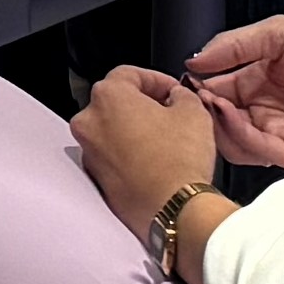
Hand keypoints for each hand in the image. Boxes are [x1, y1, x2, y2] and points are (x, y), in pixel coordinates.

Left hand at [71, 66, 223, 237]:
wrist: (174, 209)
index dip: (156, 79)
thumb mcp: (193, 112)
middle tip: (170, 113)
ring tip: (165, 139)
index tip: (173, 89)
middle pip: (116, 102)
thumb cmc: (179, 160)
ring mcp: (89, 152)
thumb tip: (176, 96)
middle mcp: (89, 121)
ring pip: (112, 130)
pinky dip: (129, 155)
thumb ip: (181, 95)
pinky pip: (113, 157)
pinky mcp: (96, 179)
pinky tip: (155, 162)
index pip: (129, 74)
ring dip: (135, 130)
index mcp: (108, 96)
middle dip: (143, 105)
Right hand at [188, 15, 283, 174]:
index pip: (221, 86)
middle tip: (193, 95)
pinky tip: (231, 113)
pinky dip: (236, 134)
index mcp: (267, 76)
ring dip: (215, 122)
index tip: (185, 80)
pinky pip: (254, 150)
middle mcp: (272, 106)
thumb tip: (195, 58)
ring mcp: (282, 132)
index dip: (201, 84)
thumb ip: (234, 44)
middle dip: (203, 106)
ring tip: (211, 103)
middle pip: (221, 115)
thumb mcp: (281, 32)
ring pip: (231, 137)